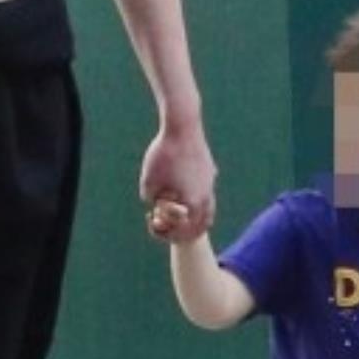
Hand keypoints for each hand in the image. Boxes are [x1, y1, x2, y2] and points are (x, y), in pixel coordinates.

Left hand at [140, 116, 216, 239]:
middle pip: (202, 223)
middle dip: (184, 227)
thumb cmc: (163, 154)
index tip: (154, 222)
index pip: (185, 231)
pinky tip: (182, 185)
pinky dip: (196, 195)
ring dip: (194, 213)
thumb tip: (154, 203)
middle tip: (168, 221)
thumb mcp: (148, 180)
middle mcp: (206, 195)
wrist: (182, 126)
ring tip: (178, 208)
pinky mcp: (210, 170)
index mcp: (193, 203)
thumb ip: (150, 198)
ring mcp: (211, 182)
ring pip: (208, 207)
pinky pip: (206, 189)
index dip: (168, 232)